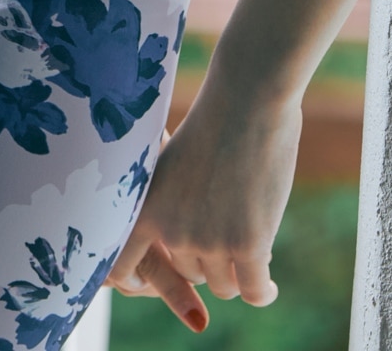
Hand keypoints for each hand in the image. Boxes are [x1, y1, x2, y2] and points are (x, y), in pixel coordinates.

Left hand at [107, 71, 301, 331]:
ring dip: (239, 272)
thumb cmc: (214, 120)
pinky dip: (263, 292)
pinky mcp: (248, 245)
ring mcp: (210, 241)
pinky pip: (254, 290)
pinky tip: (270, 288)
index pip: (122, 265)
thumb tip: (185, 241)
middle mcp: (173, 231)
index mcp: (147, 208)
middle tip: (229, 239)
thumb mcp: (175, 162)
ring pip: (225, 284)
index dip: (135, 279)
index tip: (147, 284)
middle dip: (210, 261)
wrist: (248, 99)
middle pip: (192, 273)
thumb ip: (173, 202)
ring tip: (252, 253)